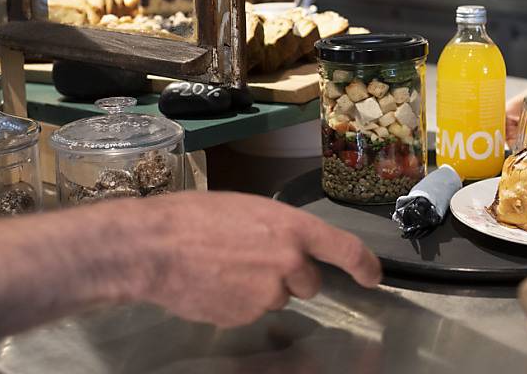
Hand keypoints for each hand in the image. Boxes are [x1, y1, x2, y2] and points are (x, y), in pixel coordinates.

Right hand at [132, 192, 380, 327]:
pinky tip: (215, 284)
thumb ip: (280, 231)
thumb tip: (291, 247)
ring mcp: (267, 294)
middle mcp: (288, 263)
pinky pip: (252, 312)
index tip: (373, 276)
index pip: (344, 248)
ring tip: (226, 268)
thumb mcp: (249, 210)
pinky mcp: (245, 317)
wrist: (153, 248)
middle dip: (291, 276)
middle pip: (309, 283)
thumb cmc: (195, 218)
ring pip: (279, 298)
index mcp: (292, 228)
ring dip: (262, 289)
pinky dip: (239, 302)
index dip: (364, 265)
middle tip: (254, 259)